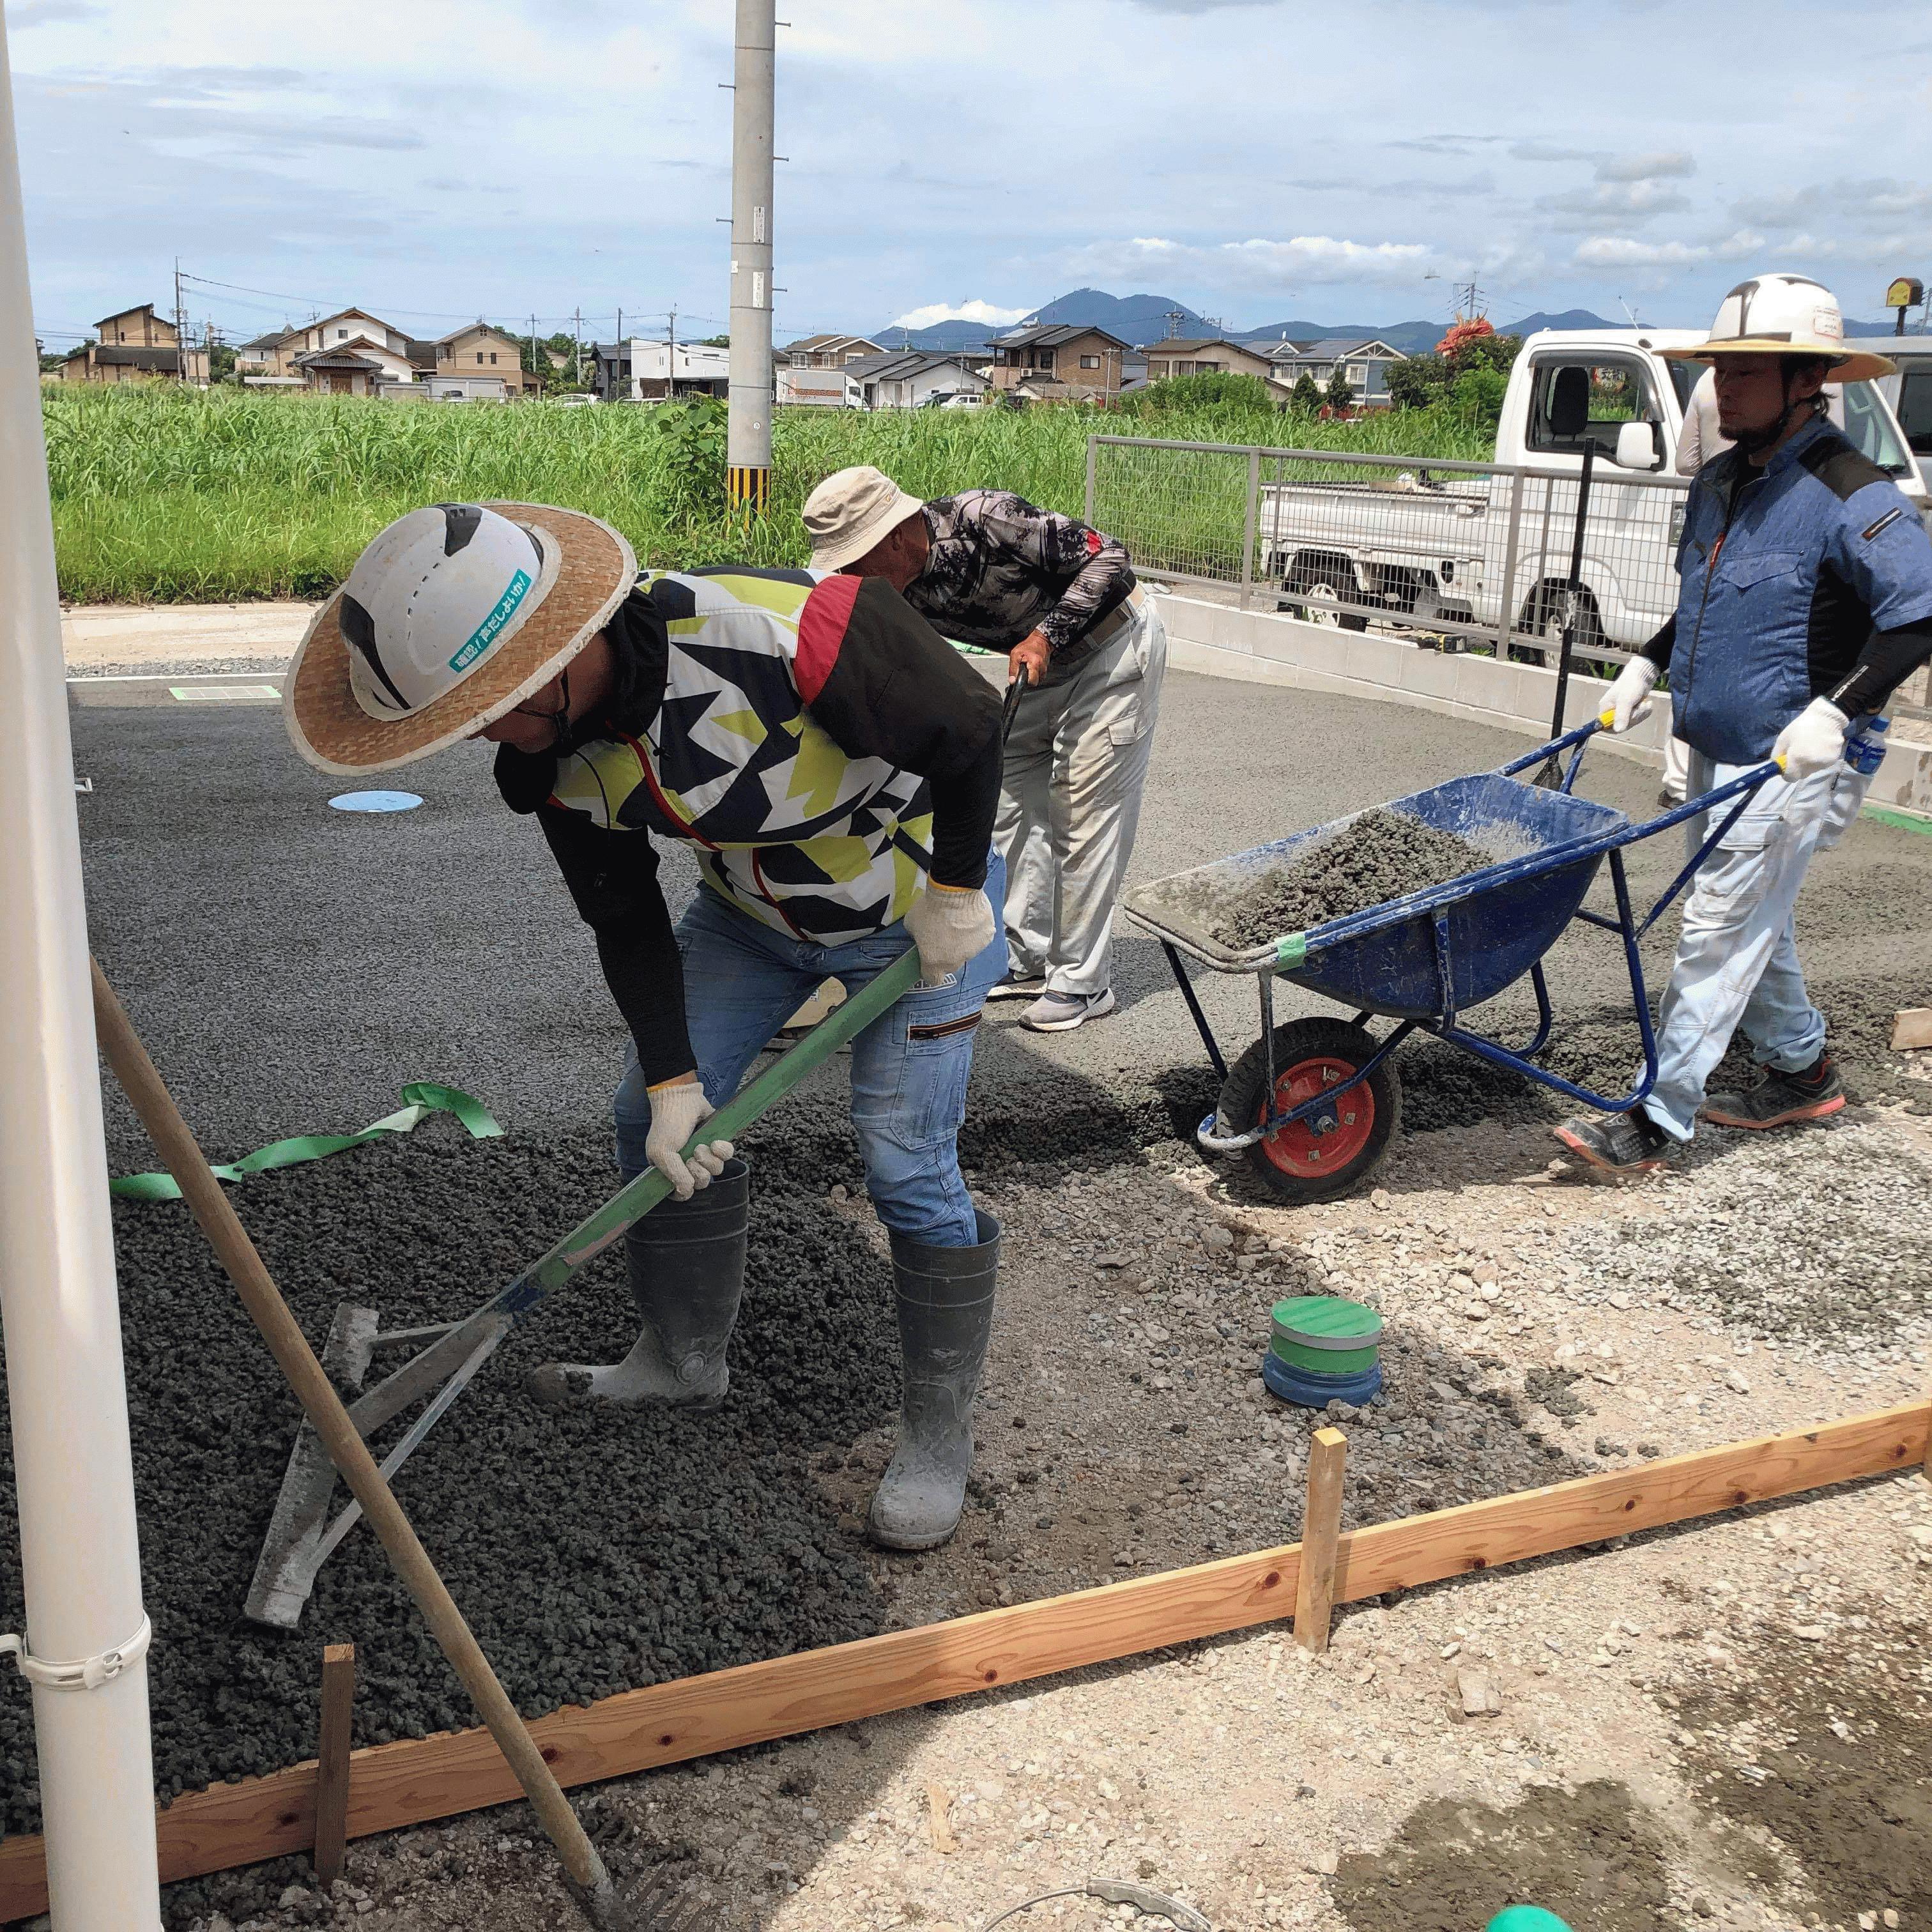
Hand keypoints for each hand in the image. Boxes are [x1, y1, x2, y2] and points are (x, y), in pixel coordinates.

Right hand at [644, 1077, 734, 1198]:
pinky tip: (715, 1142)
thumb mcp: (662, 1152)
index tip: (685, 1178)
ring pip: (716, 1171)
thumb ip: (674, 1174)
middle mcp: (687, 1165)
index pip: (682, 1194)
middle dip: (699, 1170)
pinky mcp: (717, 1144)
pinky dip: (723, 1150)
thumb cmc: (667, 1125)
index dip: (686, 1190)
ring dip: (709, 1158)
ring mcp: (703, 1155)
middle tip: (691, 1155)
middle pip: (702, 1183)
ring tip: (700, 1145)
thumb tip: (687, 1191)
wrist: (682, 1099)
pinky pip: (728, 1156)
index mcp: (670, 1171)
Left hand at [904, 881, 995, 985]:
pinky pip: (979, 937)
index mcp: (934, 962)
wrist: (956, 892)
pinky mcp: (988, 937)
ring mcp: (974, 950)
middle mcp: (956, 962)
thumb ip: (916, 936)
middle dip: (947, 954)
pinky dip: (975, 930)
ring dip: (963, 942)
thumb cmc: (930, 909)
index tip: (928, 959)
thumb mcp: (911, 924)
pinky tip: (970, 917)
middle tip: (942, 935)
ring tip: (958, 922)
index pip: (933, 979)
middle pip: (951, 965)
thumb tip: (921, 936)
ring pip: (967, 951)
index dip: (929, 970)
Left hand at [1008, 631, 1050, 688]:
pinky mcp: (1045, 669)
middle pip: (1034, 683)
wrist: (1041, 640)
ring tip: (1028, 668)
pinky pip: (1039, 676)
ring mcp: (1045, 669)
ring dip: (1031, 676)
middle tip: (1024, 672)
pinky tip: (1031, 668)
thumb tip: (1012, 681)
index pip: (1031, 682)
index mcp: (1035, 664)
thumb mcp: (1015, 655)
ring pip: (1037, 680)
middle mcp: (1042, 668)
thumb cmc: (1029, 645)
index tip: (1021, 678)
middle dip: (1028, 680)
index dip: (1025, 682)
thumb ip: (1013, 669)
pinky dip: (1034, 673)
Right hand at [1600, 658, 1658, 733]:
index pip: (1604, 726)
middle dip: (1634, 717)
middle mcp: (1611, 710)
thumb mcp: (1626, 701)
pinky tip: (1648, 704)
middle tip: (1641, 707)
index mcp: (1605, 708)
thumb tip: (1618, 731)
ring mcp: (1622, 710)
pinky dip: (1644, 712)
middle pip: (1621, 725)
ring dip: (1641, 714)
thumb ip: (1621, 716)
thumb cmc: (1631, 684)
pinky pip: (1637, 718)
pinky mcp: (1631, 709)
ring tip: (1646, 704)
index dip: (1615, 727)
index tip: (1626, 722)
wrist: (1643, 673)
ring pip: (1631, 722)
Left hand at [1773, 698, 1849, 783]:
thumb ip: (1777, 755)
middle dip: (1798, 768)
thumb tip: (1777, 766)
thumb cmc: (1801, 726)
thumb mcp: (1783, 739)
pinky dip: (1819, 760)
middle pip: (1801, 775)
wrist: (1827, 717)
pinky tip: (1820, 748)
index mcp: (1797, 759)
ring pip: (1812, 770)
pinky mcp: (1834, 760)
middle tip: (1798, 755)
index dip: (1787, 773)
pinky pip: (1822, 765)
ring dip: (1809, 764)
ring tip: (1811, 748)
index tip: (1786, 766)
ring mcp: (1824, 762)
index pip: (1790, 778)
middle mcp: (1812, 764)